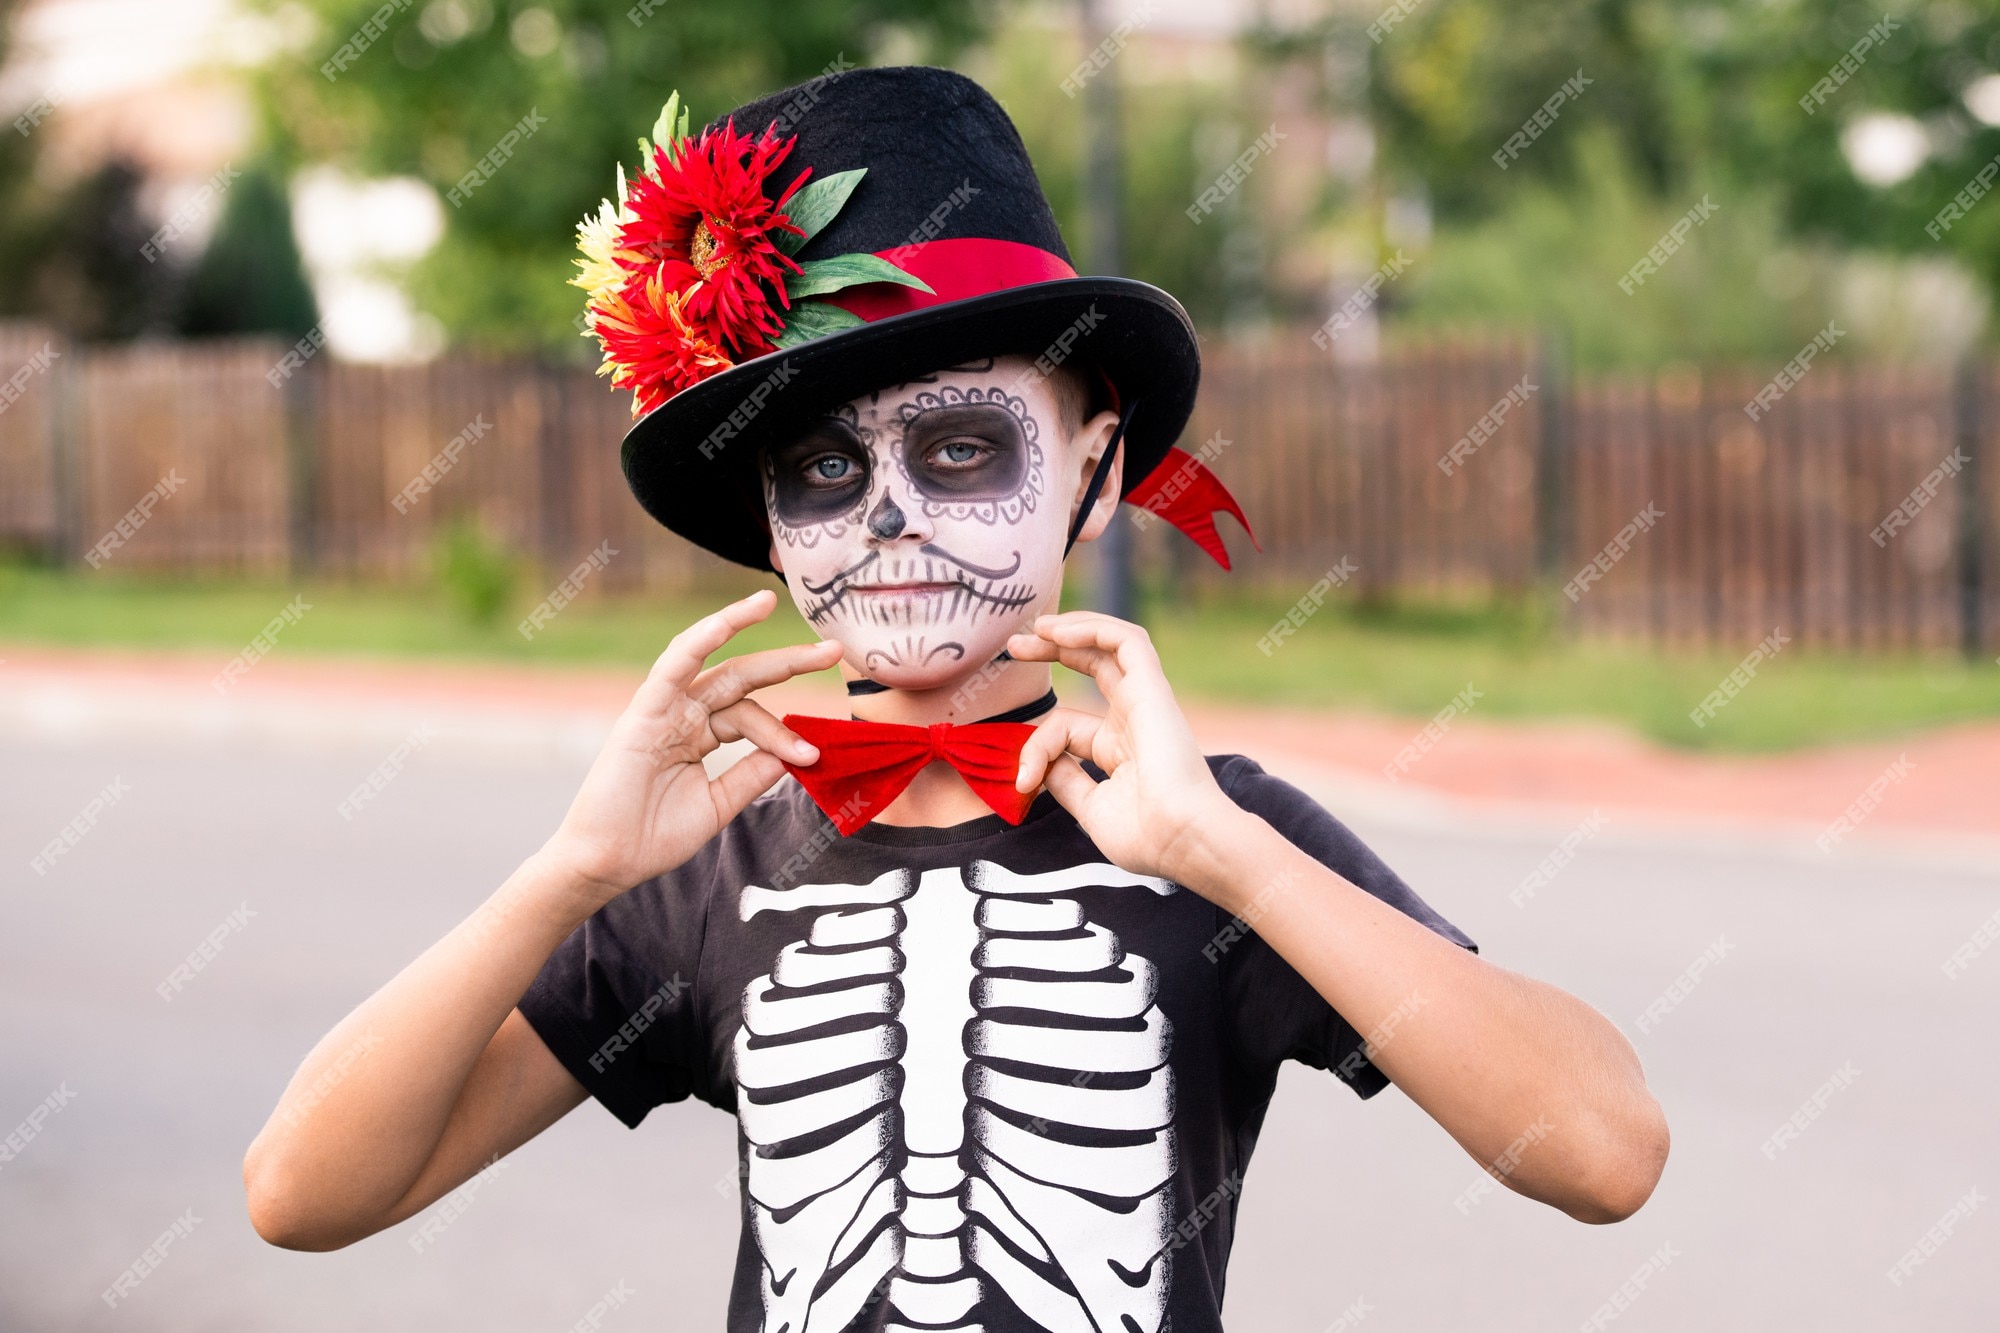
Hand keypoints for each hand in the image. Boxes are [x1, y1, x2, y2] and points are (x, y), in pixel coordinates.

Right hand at [541, 589, 843, 907]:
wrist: (609, 862)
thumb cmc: (654, 837)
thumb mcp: (719, 804)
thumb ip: (752, 775)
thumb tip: (796, 752)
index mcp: (701, 735)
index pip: (753, 716)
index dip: (785, 732)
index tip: (814, 754)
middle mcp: (685, 715)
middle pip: (743, 678)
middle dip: (788, 662)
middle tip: (834, 649)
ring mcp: (665, 710)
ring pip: (711, 663)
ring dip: (740, 625)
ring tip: (770, 601)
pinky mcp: (645, 711)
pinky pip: (673, 667)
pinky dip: (700, 640)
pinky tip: (727, 620)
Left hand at [1007, 611, 1235, 883]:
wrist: (1182, 838)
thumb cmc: (1146, 835)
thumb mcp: (1090, 807)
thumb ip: (1064, 780)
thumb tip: (1036, 764)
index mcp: (1120, 747)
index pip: (1066, 725)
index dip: (1036, 746)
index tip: (1023, 781)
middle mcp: (1133, 717)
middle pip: (1090, 664)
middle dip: (1051, 650)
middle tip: (1015, 645)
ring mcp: (1145, 701)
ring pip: (1110, 644)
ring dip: (1071, 630)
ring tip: (1035, 628)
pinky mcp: (1153, 688)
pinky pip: (1126, 642)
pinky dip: (1092, 629)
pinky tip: (1058, 633)